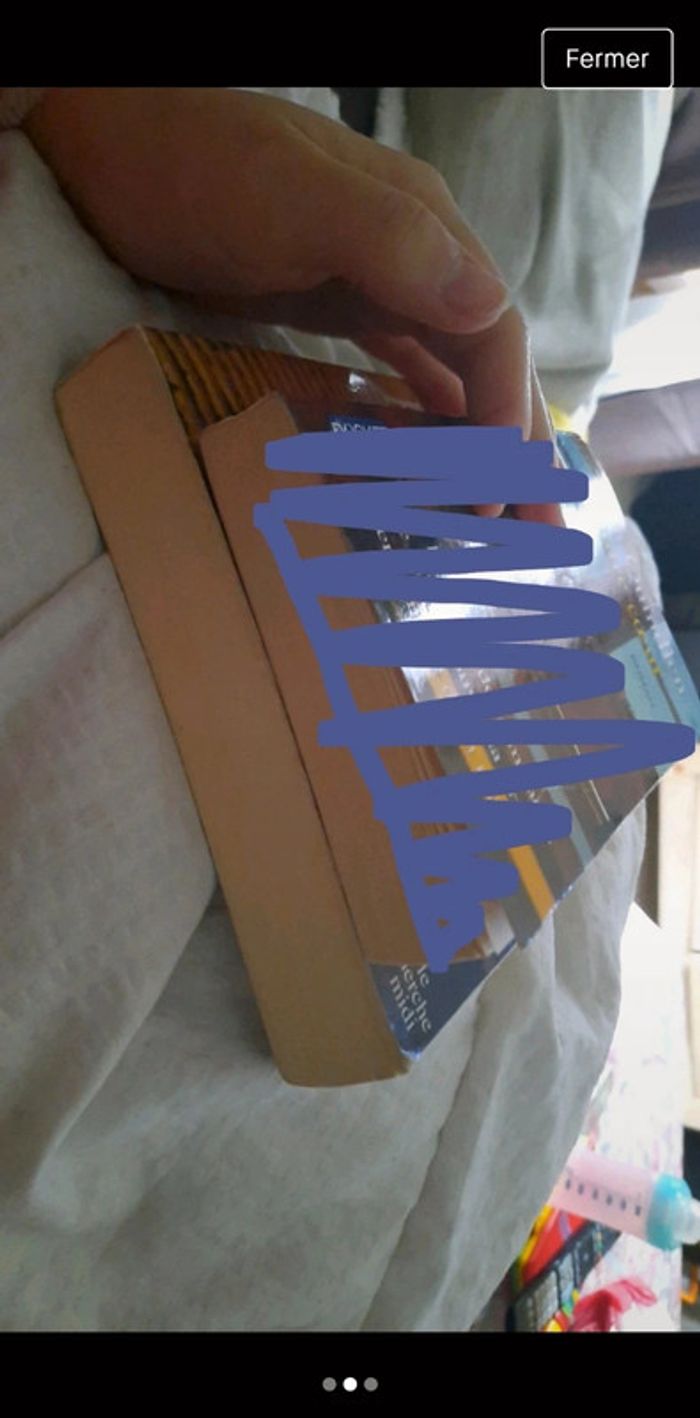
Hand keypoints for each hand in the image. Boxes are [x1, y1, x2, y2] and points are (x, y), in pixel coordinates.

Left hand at [26, 87, 557, 515]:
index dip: (503, 418)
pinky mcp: (335, 304)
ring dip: (477, 446)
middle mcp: (413, 258)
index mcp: (423, 228)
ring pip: (449, 374)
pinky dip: (424, 422)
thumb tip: (488, 307)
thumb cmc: (194, 170)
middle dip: (515, 449)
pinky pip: (401, 372)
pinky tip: (433, 464)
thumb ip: (391, 243)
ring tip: (495, 520)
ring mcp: (374, 281)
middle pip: (485, 362)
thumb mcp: (293, 200)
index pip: (493, 334)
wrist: (111, 148)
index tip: (494, 496)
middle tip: (537, 534)